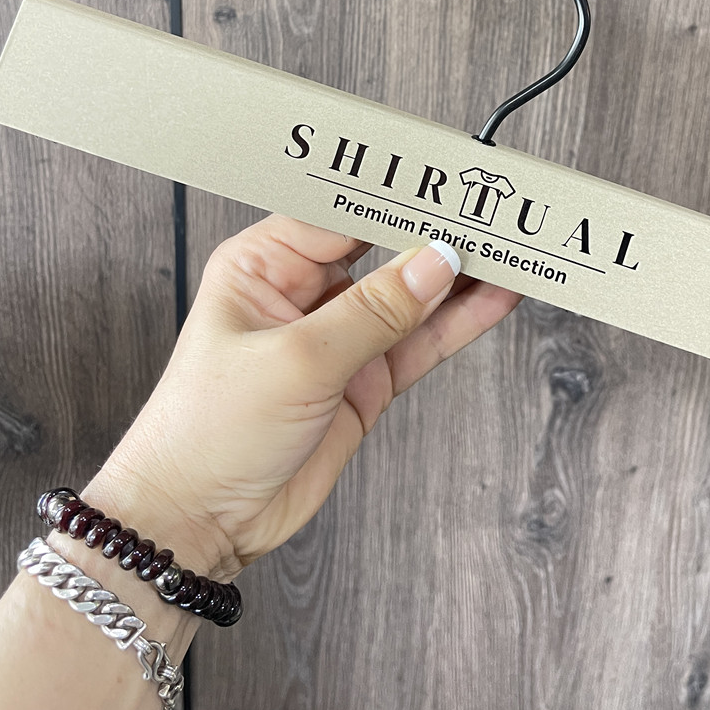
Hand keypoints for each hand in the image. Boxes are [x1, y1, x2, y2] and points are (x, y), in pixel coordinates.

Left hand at [81, 217, 520, 579]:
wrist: (196, 522)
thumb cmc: (208, 431)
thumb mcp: (296, 360)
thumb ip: (374, 311)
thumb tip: (437, 261)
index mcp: (264, 263)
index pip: (343, 212)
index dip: (398, 199)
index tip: (449, 187)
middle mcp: (301, 292)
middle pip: (383, 250)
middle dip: (435, 234)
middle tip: (495, 216)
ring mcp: (336, 338)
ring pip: (411, 296)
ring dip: (459, 279)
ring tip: (514, 252)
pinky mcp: (362, 382)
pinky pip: (418, 343)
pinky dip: (457, 324)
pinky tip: (495, 300)